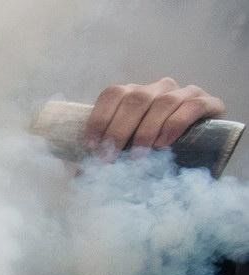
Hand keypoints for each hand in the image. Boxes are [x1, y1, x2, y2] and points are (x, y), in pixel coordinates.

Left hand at [85, 78, 224, 152]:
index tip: (91, 147)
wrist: (200, 152)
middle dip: (119, 130)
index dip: (99, 118)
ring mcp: (184, 92)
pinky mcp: (208, 102)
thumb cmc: (153, 152)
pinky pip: (192, 106)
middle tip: (111, 157)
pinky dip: (175, 124)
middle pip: (136, 99)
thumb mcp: (126, 150)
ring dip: (146, 130)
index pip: (113, 94)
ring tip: (138, 155)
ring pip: (163, 102)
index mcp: (134, 94)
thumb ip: (105, 155)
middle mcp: (158, 88)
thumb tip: (77, 175)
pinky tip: (164, 143)